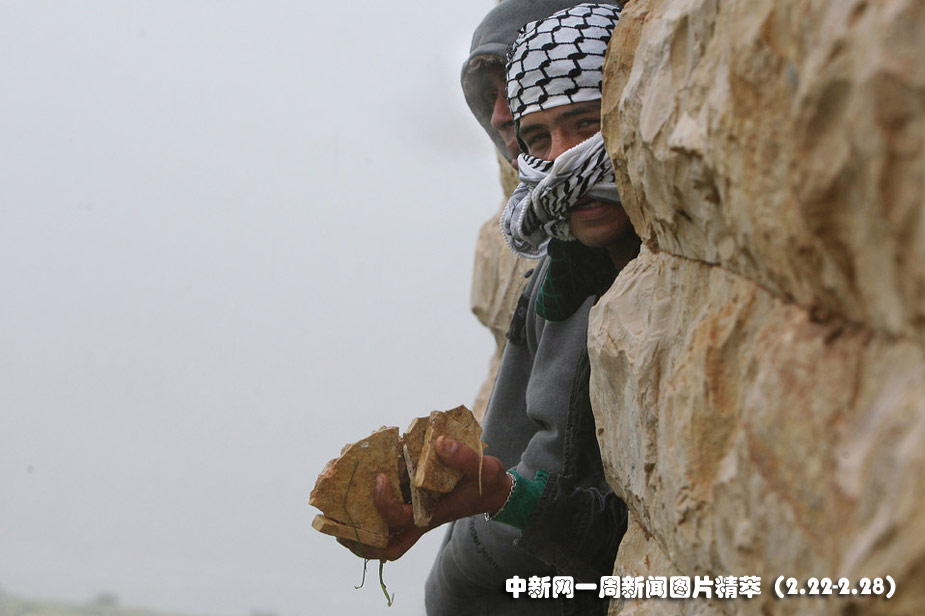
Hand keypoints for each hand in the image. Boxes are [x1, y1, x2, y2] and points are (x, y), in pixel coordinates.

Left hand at [336, 435, 511, 561]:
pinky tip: (361, 481)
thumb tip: (438, 443)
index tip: (380, 478)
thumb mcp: (484, 468)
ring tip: (339, 504)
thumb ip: (464, 458)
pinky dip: (371, 506)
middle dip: (358, 539)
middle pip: (382, 546)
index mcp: (430, 515)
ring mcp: (414, 515)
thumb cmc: (488, 483)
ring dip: (359, 526)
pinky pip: (386, 514)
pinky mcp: (414, 504)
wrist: (494, 491)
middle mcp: (418, 519)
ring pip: (381, 535)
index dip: (383, 503)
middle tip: (336, 521)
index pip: (398, 518)